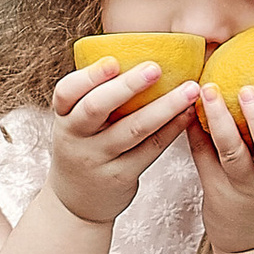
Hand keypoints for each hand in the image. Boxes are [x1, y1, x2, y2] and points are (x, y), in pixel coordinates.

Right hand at [45, 53, 200, 229]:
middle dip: (126, 87)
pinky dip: (172, 129)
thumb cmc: (85, 147)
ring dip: (164, 107)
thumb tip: (137, 51)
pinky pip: (150, 149)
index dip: (88, 77)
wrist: (77, 202)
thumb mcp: (75, 123)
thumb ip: (95, 96)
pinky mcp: (120, 176)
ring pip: (132, 130)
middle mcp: (76, 138)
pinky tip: (188, 113)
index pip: (66, 93)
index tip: (112, 61)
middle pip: (96, 109)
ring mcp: (97, 159)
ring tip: (190, 89)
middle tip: (156, 68)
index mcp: (63, 118)